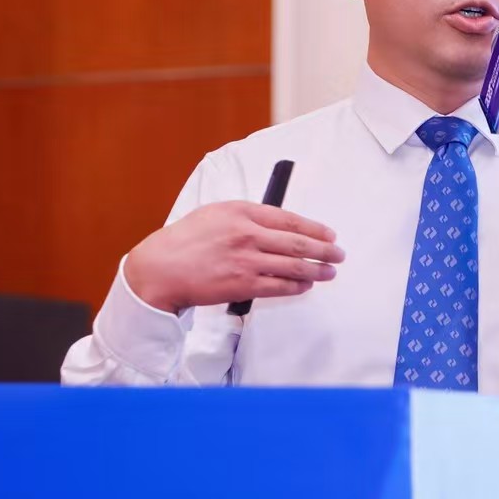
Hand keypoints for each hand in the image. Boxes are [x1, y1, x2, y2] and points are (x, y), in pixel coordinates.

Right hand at [124, 201, 344, 314]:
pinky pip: (278, 286)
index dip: (314, 227)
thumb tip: (275, 225)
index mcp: (240, 211)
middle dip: (324, 249)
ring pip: (292, 265)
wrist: (160, 268)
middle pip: (297, 242)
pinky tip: (305, 285)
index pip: (288, 219)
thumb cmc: (184, 241)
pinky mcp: (242, 285)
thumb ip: (244, 217)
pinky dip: (296, 286)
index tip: (328, 233)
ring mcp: (246, 260)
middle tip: (338, 254)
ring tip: (330, 272)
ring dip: (316, 270)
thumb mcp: (214, 214)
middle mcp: (246, 234)